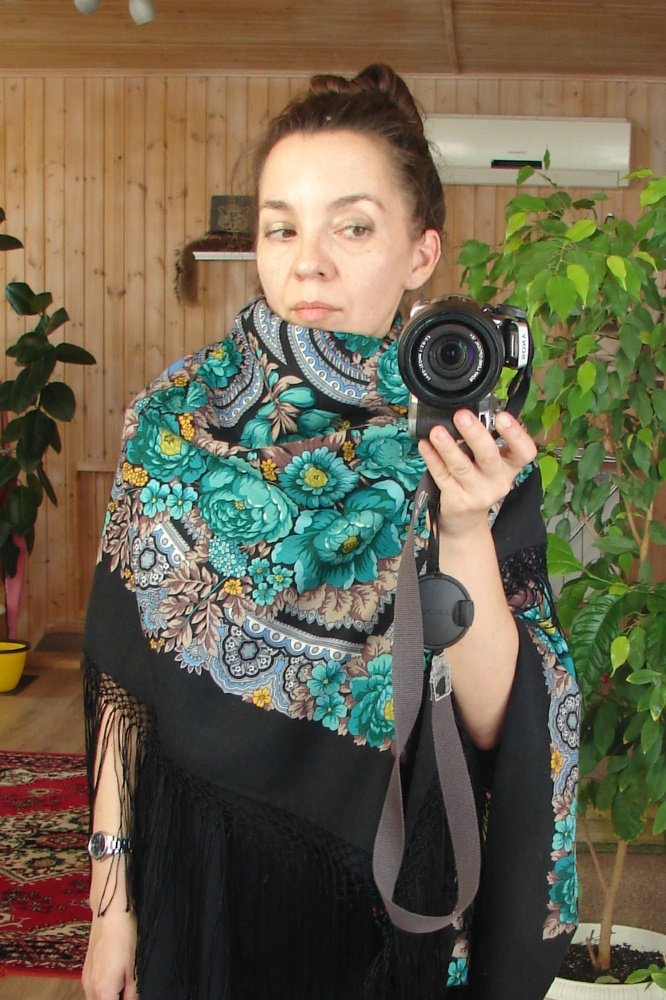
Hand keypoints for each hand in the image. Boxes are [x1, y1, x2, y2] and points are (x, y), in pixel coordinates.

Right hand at [82, 909, 138, 999]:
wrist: (110, 912)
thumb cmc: (125, 936)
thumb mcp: (135, 969)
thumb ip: (133, 994)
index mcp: (103, 991)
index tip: (131, 997)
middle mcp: (89, 988)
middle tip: (130, 993)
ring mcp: (86, 979)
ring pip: (97, 999)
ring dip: (110, 997)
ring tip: (125, 985)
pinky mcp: (86, 971)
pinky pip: (94, 990)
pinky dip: (105, 991)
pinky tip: (117, 978)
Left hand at [417, 408, 536, 538]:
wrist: (466, 520)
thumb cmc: (478, 481)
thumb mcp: (489, 465)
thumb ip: (484, 441)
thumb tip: (466, 412)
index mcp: (510, 466)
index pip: (524, 451)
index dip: (516, 434)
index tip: (501, 417)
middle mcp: (497, 480)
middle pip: (489, 456)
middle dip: (474, 434)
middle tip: (461, 416)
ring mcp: (477, 492)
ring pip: (461, 467)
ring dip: (448, 447)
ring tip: (437, 432)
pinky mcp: (456, 499)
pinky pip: (442, 476)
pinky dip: (432, 459)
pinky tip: (425, 445)